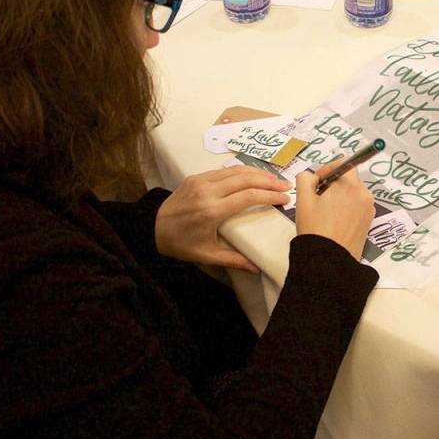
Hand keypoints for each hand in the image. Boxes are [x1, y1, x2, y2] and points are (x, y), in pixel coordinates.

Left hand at [155, 166, 290, 272]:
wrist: (152, 228)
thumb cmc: (181, 244)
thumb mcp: (207, 255)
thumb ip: (234, 260)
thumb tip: (258, 268)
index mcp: (212, 211)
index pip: (248, 197)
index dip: (270, 196)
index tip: (285, 199)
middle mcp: (208, 191)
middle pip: (246, 179)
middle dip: (270, 181)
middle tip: (287, 186)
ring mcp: (201, 181)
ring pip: (236, 170)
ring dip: (259, 173)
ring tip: (275, 179)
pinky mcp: (196, 176)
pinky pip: (224, 170)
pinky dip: (243, 171)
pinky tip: (254, 176)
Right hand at [294, 160, 374, 260]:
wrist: (329, 260)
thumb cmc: (315, 228)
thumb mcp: (303, 199)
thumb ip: (305, 178)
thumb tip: (313, 177)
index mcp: (350, 185)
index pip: (344, 163)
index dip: (328, 168)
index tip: (317, 181)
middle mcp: (364, 194)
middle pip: (349, 179)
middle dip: (333, 184)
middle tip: (318, 198)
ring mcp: (369, 209)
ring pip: (353, 193)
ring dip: (340, 196)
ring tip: (325, 212)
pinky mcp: (369, 222)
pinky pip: (358, 206)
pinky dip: (347, 208)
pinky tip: (335, 222)